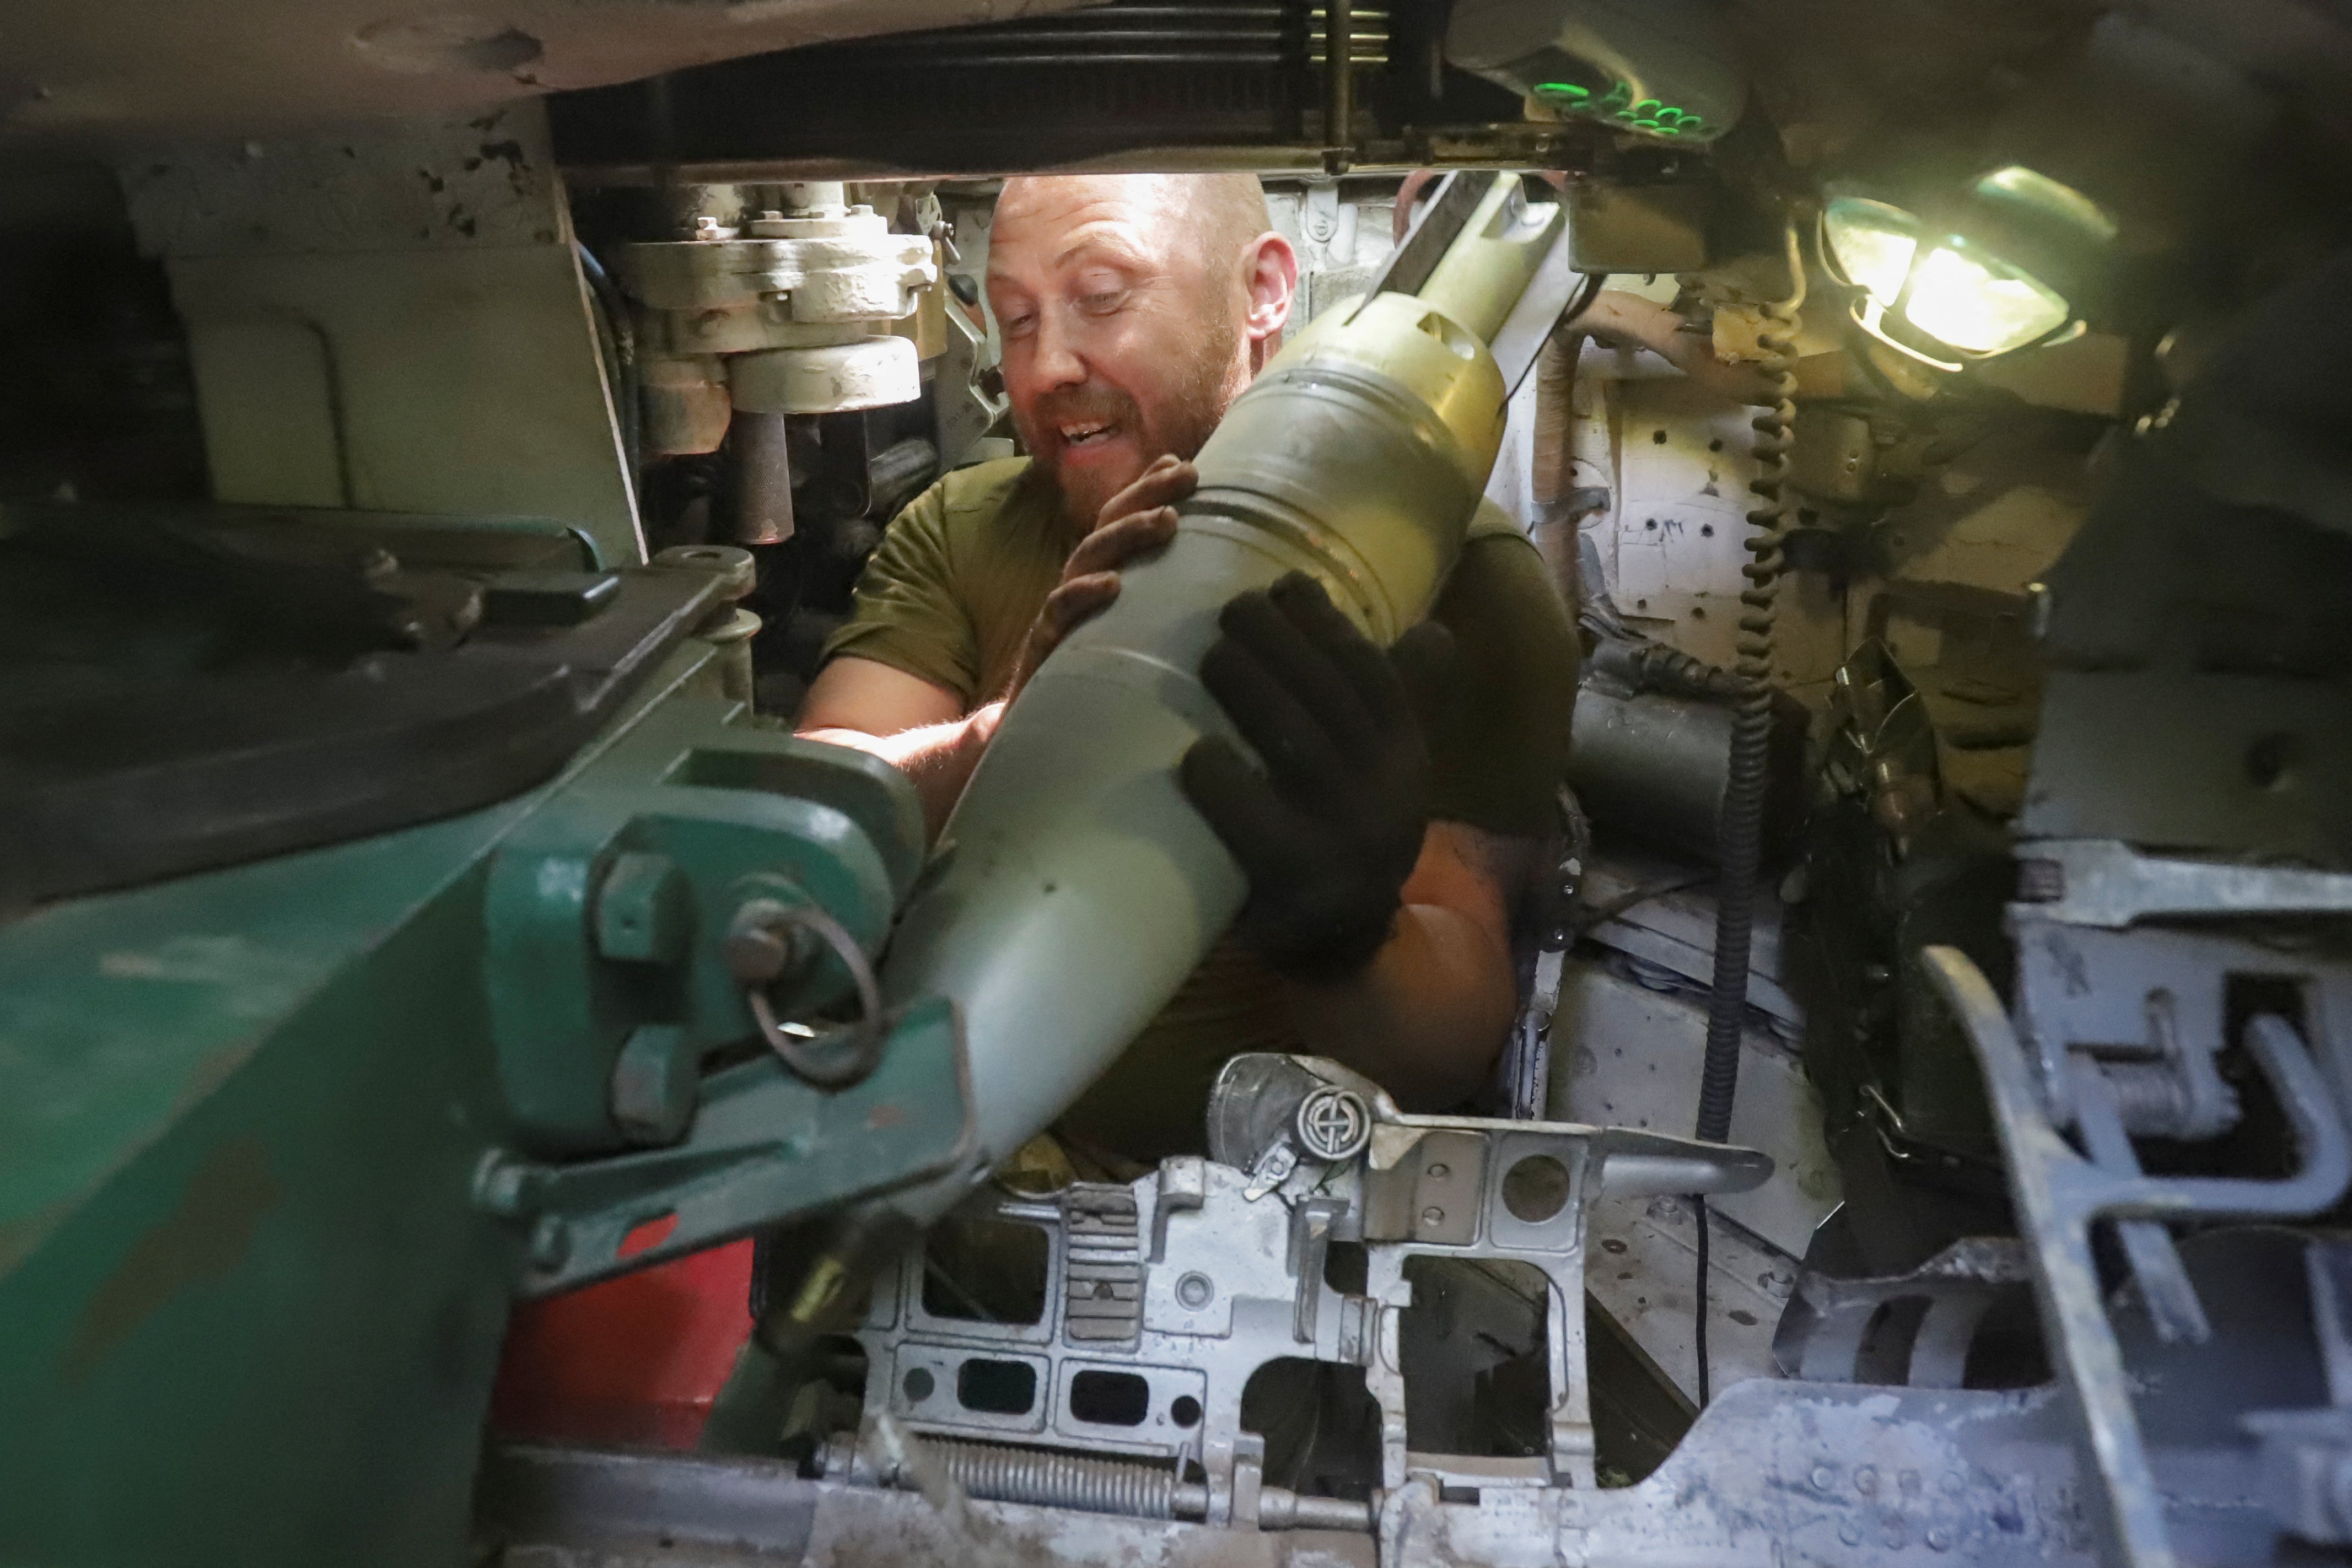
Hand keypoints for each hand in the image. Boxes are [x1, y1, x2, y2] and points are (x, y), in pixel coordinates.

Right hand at [1003, 455, 1191, 698]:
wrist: (1032, 727)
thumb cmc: (1090, 673)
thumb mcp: (1126, 628)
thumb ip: (1152, 592)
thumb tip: (1202, 565)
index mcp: (1098, 574)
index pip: (1121, 518)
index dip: (1148, 487)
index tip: (1186, 465)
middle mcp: (1079, 582)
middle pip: (1108, 525)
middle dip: (1146, 494)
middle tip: (1188, 476)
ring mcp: (1061, 610)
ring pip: (1090, 557)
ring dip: (1128, 534)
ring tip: (1167, 521)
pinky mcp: (1046, 643)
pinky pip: (1061, 611)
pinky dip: (1085, 594)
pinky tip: (1113, 585)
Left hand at [1178, 572, 1456, 981]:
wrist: (1342, 941)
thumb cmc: (1346, 830)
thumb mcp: (1389, 770)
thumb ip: (1403, 701)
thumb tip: (1433, 630)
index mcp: (1406, 755)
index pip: (1372, 674)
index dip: (1329, 623)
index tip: (1286, 584)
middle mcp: (1384, 791)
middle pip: (1329, 698)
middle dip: (1278, 642)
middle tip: (1231, 611)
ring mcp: (1341, 837)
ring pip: (1295, 745)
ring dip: (1249, 689)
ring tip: (1211, 656)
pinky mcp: (1294, 879)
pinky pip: (1253, 820)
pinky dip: (1222, 781)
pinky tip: (1196, 754)